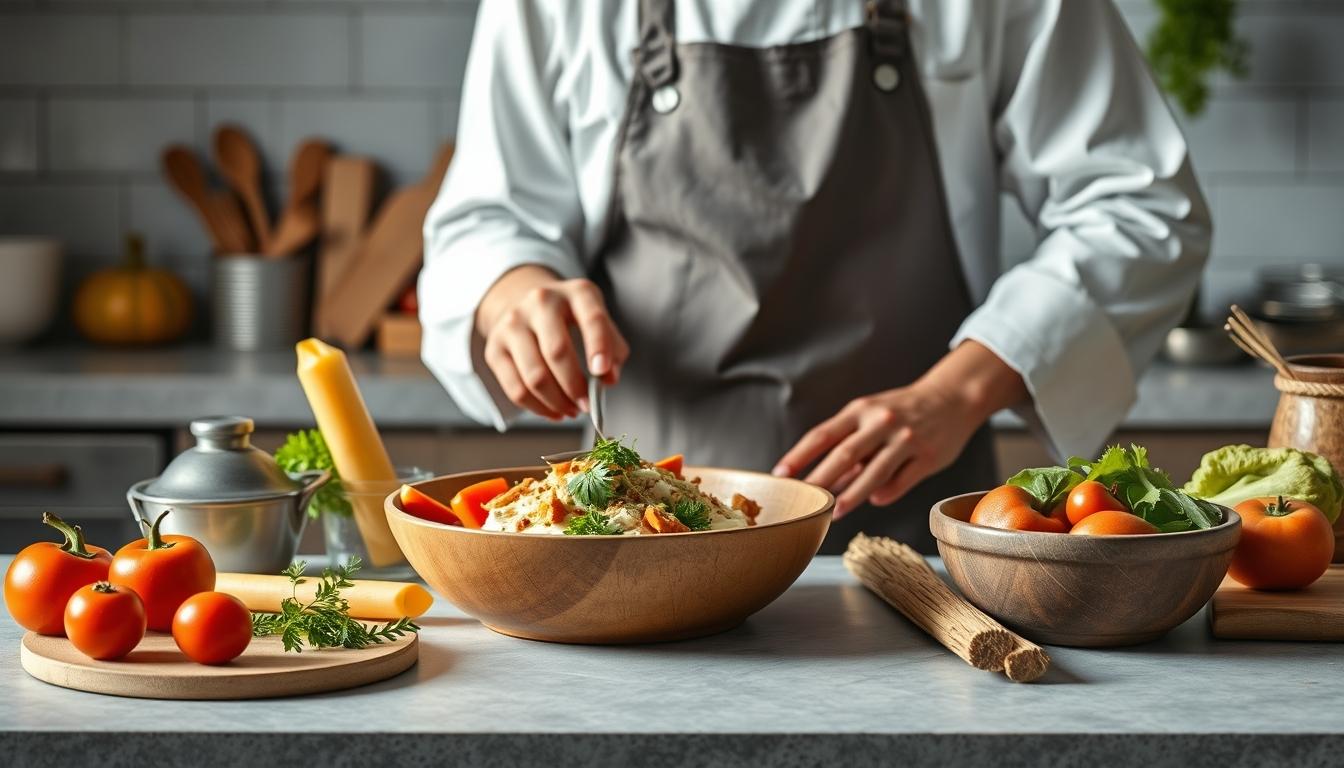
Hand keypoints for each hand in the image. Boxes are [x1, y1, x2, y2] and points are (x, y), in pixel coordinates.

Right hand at [476, 266, 629, 419]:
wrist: (526, 305)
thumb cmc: (570, 318)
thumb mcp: (598, 321)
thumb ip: (612, 348)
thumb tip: (608, 379)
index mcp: (576, 293)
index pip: (591, 318)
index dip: (599, 346)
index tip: (602, 372)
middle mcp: (541, 302)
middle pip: (557, 352)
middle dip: (575, 387)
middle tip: (587, 405)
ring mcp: (513, 324)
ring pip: (534, 376)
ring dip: (557, 402)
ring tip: (571, 410)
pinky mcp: (495, 348)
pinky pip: (516, 389)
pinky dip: (537, 408)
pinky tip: (553, 411)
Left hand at [773, 341, 1027, 517]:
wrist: (954, 397)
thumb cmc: (903, 410)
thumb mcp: (872, 416)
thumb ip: (850, 444)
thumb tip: (826, 479)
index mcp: (861, 409)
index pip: (823, 434)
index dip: (799, 456)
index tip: (780, 474)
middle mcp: (881, 422)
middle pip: (844, 455)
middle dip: (820, 480)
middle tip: (802, 500)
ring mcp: (906, 439)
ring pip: (873, 473)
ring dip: (851, 496)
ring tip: (833, 512)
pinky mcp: (927, 457)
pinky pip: (901, 481)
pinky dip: (884, 493)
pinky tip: (874, 500)